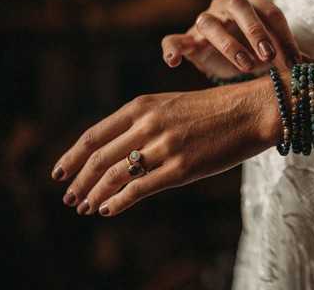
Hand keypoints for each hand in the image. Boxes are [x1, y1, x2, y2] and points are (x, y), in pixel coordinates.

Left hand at [51, 79, 277, 215]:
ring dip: (94, 194)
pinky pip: (140, 189)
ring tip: (86, 206)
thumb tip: (120, 149)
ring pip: (115, 175)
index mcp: (143, 105)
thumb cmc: (217, 109)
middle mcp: (149, 124)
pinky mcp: (182, 168)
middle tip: (69, 197)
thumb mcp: (174, 104)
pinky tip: (108, 209)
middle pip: (99, 158)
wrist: (253, 110)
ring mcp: (165, 147)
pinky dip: (118, 202)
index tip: (60, 172)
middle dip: (78, 181)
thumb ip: (145, 121)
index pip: (94, 135)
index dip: (72, 157)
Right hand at [161, 0, 301, 77]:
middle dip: (256, 31)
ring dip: (228, 44)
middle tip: (269, 57)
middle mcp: (226, 4)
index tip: (294, 61)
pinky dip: (172, 48)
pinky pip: (173, 39)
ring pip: (209, 22)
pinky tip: (174, 62)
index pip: (270, 9)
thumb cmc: (258, 50)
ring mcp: (204, 20)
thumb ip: (293, 56)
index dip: (284, 34)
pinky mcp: (187, 39)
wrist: (231, 59)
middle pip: (239, 5)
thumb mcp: (278, 51)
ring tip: (245, 66)